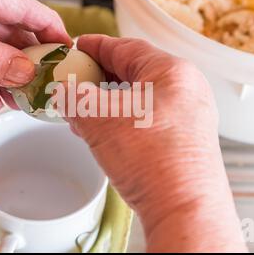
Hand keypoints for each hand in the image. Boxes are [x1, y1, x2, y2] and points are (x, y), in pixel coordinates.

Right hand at [66, 35, 246, 251]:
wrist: (183, 209)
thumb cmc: (154, 160)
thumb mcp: (99, 119)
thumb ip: (74, 97)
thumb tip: (64, 92)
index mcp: (172, 72)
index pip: (126, 47)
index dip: (96, 46)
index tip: (78, 47)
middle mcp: (187, 90)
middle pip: (134, 72)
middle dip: (100, 78)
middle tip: (76, 81)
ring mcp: (189, 116)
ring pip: (140, 98)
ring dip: (109, 103)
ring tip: (84, 113)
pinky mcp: (185, 140)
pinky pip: (148, 119)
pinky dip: (123, 120)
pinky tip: (105, 132)